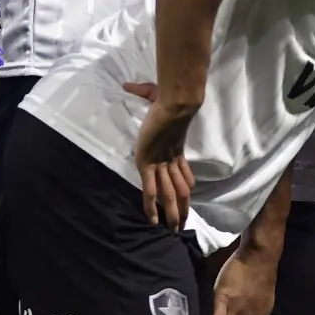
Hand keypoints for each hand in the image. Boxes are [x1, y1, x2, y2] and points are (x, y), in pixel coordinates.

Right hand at [127, 81, 194, 231]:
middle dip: (180, 207)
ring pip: (168, 194)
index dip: (185, 185)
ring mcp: (160, 163)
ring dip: (170, 213)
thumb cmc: (166, 99)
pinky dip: (151, 206)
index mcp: (174, 147)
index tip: (187, 197)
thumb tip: (127, 84)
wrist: (175, 101)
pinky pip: (150, 189)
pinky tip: (151, 220)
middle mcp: (169, 159)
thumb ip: (142, 92)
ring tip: (172, 230)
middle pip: (178, 189)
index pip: (182, 172)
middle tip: (182, 224)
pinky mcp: (149, 164)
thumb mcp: (153, 96)